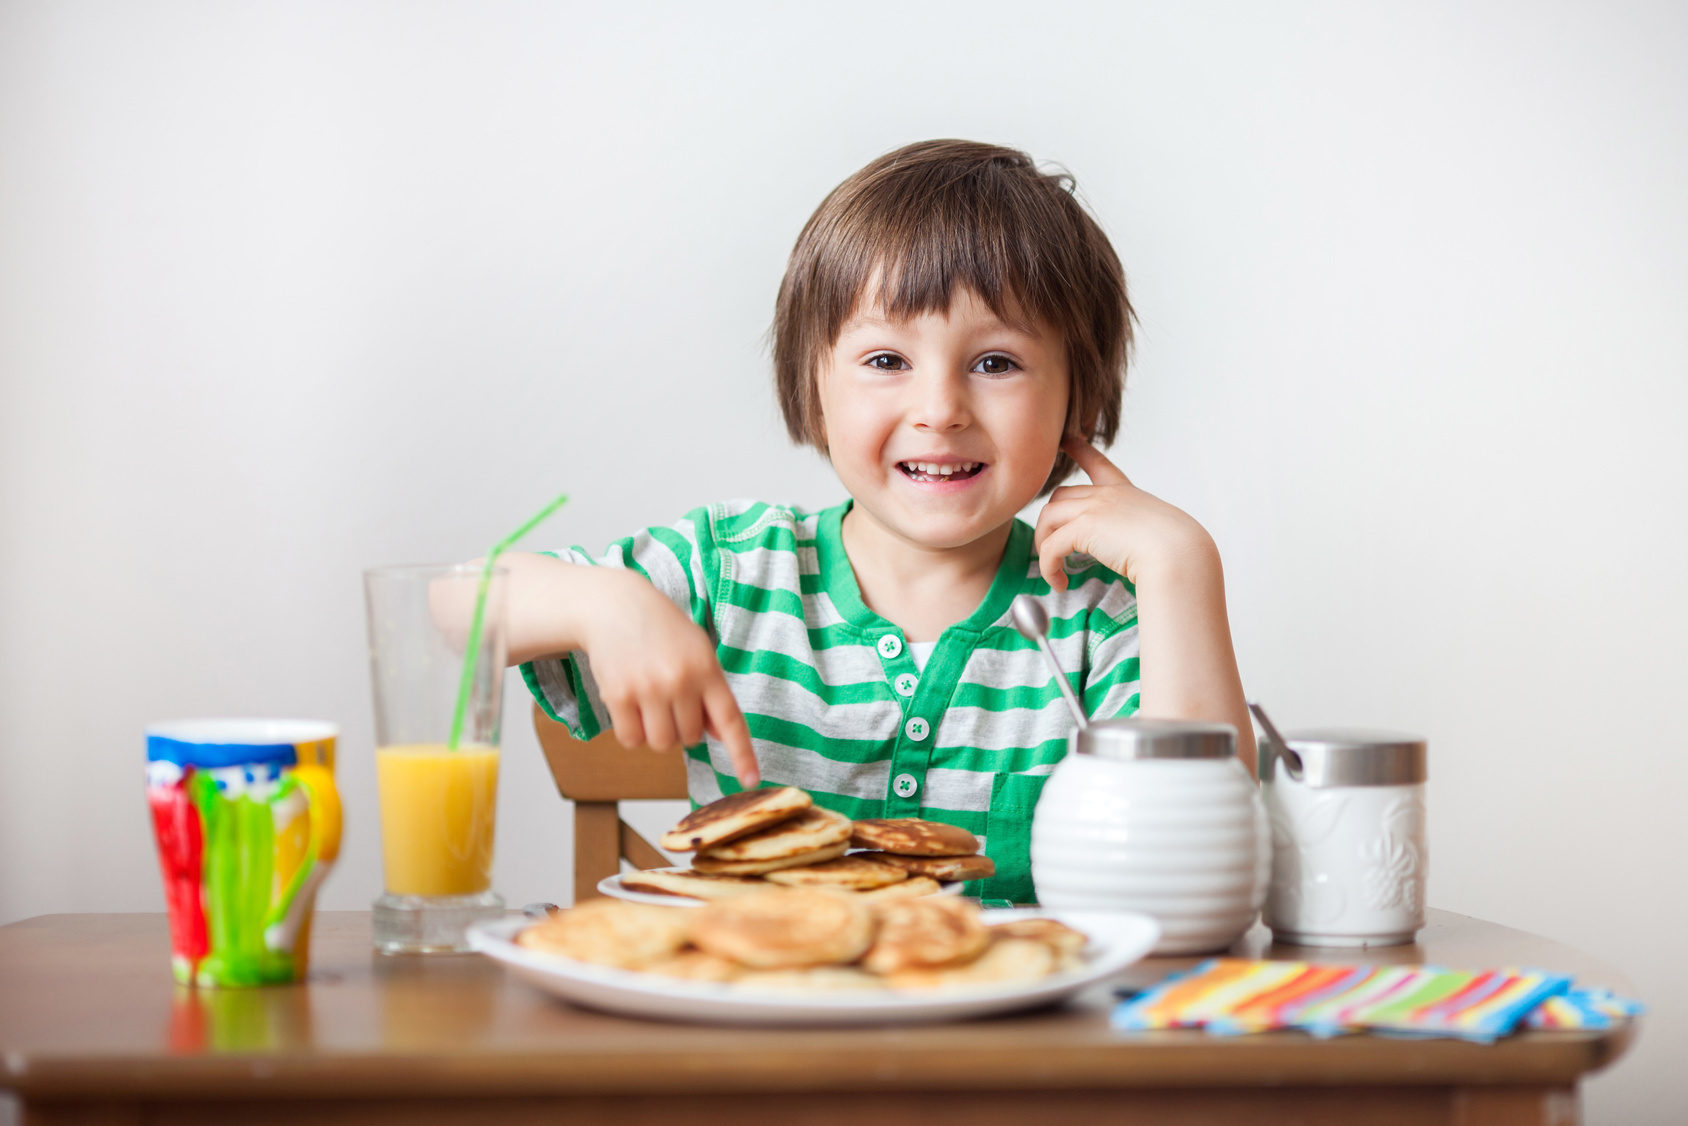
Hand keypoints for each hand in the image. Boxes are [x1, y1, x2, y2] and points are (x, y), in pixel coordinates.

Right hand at [584, 583, 760, 788]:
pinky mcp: (618, 696)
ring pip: (661, 744)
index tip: (751, 780)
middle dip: (681, 727)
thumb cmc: (661, 630)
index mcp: (707, 669)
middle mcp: (681, 681)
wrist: (615, 605)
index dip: (742, 754)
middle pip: (689, 739)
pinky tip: (630, 703)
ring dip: (656, 732)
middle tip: (669, 698)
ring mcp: (649, 689)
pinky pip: (631, 740)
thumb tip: (718, 734)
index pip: (730, 721)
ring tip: (650, 701)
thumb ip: (710, 692)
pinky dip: (631, 731)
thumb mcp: (697, 651)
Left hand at [1033, 437, 1215, 591]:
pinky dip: (1048, 566)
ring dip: (1043, 544)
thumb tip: (1137, 554)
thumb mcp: (1159, 533)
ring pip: (1048, 517)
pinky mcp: (1083, 528)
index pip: (1098, 464)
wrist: (1179, 555)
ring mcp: (1094, 508)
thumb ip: (1141, 533)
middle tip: (1050, 548)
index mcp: (1126, 493)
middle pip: (1060, 496)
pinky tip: (1059, 583)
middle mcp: (1108, 495)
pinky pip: (1050, 546)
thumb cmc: (1178, 552)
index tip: (1067, 440)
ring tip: (1053, 570)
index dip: (1079, 450)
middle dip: (1049, 522)